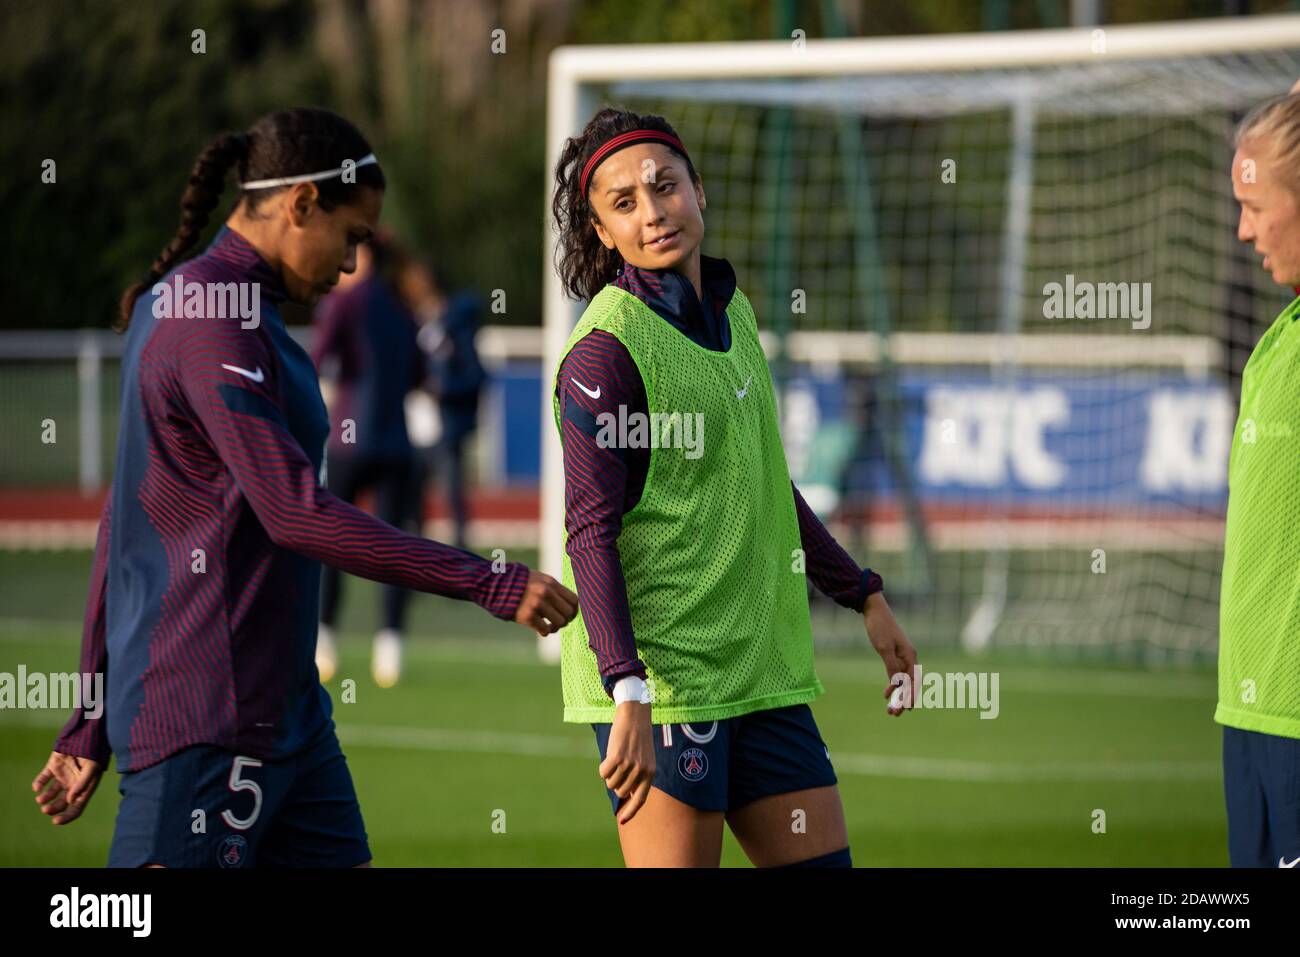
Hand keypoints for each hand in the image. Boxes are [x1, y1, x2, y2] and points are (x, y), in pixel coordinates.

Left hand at [32, 751, 103, 824]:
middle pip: (62, 803)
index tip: (56, 821)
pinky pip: (43, 778)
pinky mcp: (53, 767)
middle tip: (45, 809)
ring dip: (44, 798)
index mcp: (84, 788)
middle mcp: (73, 784)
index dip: (67, 816)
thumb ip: (83, 784)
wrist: (86, 733)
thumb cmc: (94, 752)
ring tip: (40, 799)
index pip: (76, 808)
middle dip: (53, 809)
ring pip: (51, 793)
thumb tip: (70, 801)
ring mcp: (63, 776)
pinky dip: (38, 783)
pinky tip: (36, 787)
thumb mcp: (92, 768)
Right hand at [513, 569, 578, 635]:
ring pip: (560, 622)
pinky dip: (544, 632)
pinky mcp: (527, 616)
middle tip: (557, 622)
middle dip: (566, 620)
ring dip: (555, 627)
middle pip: (569, 612)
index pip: (574, 599)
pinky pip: (545, 630)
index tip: (568, 615)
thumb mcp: (538, 580)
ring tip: (549, 626)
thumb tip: (570, 605)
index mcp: (550, 583)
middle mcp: (546, 592)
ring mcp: (537, 604)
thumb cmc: (519, 584)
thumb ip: (553, 589)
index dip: (574, 610)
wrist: (495, 586)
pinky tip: (539, 629)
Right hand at [599, 701, 654, 824]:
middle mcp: (641, 771)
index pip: (640, 799)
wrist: (635, 715)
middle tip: (618, 768)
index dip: (630, 812)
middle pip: (620, 792)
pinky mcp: (617, 758)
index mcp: (650, 773)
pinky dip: (603, 766)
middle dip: (616, 783)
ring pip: (610, 783)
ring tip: (616, 758)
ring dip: (609, 773)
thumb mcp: (645, 758)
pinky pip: (603, 773)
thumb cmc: (637, 737)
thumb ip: (639, 776)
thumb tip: (628, 795)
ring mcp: (629, 765)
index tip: (622, 821)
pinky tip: (610, 754)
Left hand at [864, 592, 917, 715]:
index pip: (913, 681)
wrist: (874, 611)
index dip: (910, 696)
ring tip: (890, 710)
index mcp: (910, 656)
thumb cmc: (879, 627)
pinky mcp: (894, 656)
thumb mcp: (884, 648)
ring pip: (903, 681)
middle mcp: (909, 658)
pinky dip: (893, 686)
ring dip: (898, 696)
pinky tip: (887, 694)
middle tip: (894, 714)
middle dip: (904, 700)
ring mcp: (902, 657)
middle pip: (910, 684)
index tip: (904, 709)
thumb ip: (891, 666)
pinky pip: (897, 675)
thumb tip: (898, 683)